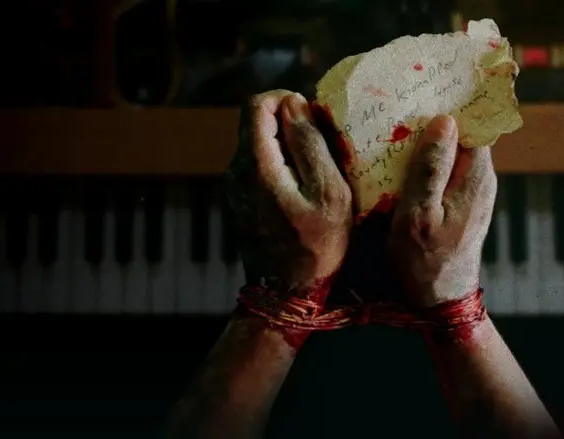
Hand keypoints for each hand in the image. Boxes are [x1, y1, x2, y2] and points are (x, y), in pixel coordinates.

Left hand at [225, 90, 351, 297]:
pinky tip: (307, 190)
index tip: (315, 117)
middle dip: (291, 123)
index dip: (286, 99)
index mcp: (255, 164)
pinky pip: (259, 168)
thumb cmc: (316, 247)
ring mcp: (235, 188)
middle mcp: (236, 171)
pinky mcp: (241, 202)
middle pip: (257, 124)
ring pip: (260, 146)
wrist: (287, 297)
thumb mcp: (328, 193)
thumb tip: (295, 104)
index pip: (257, 104)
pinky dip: (283, 166)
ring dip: (289, 147)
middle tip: (326, 144)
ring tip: (321, 170)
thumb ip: (310, 144)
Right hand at [389, 115, 496, 307]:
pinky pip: (443, 169)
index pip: (473, 122)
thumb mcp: (418, 214)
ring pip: (449, 151)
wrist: (438, 302)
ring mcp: (470, 191)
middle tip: (398, 98)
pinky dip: (422, 160)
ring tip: (392, 121)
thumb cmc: (423, 261)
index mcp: (475, 176)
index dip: (452, 100)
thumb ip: (430, 168)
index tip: (424, 81)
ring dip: (424, 137)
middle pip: (460, 133)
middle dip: (432, 114)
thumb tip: (444, 120)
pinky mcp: (458, 203)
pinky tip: (397, 158)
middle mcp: (479, 179)